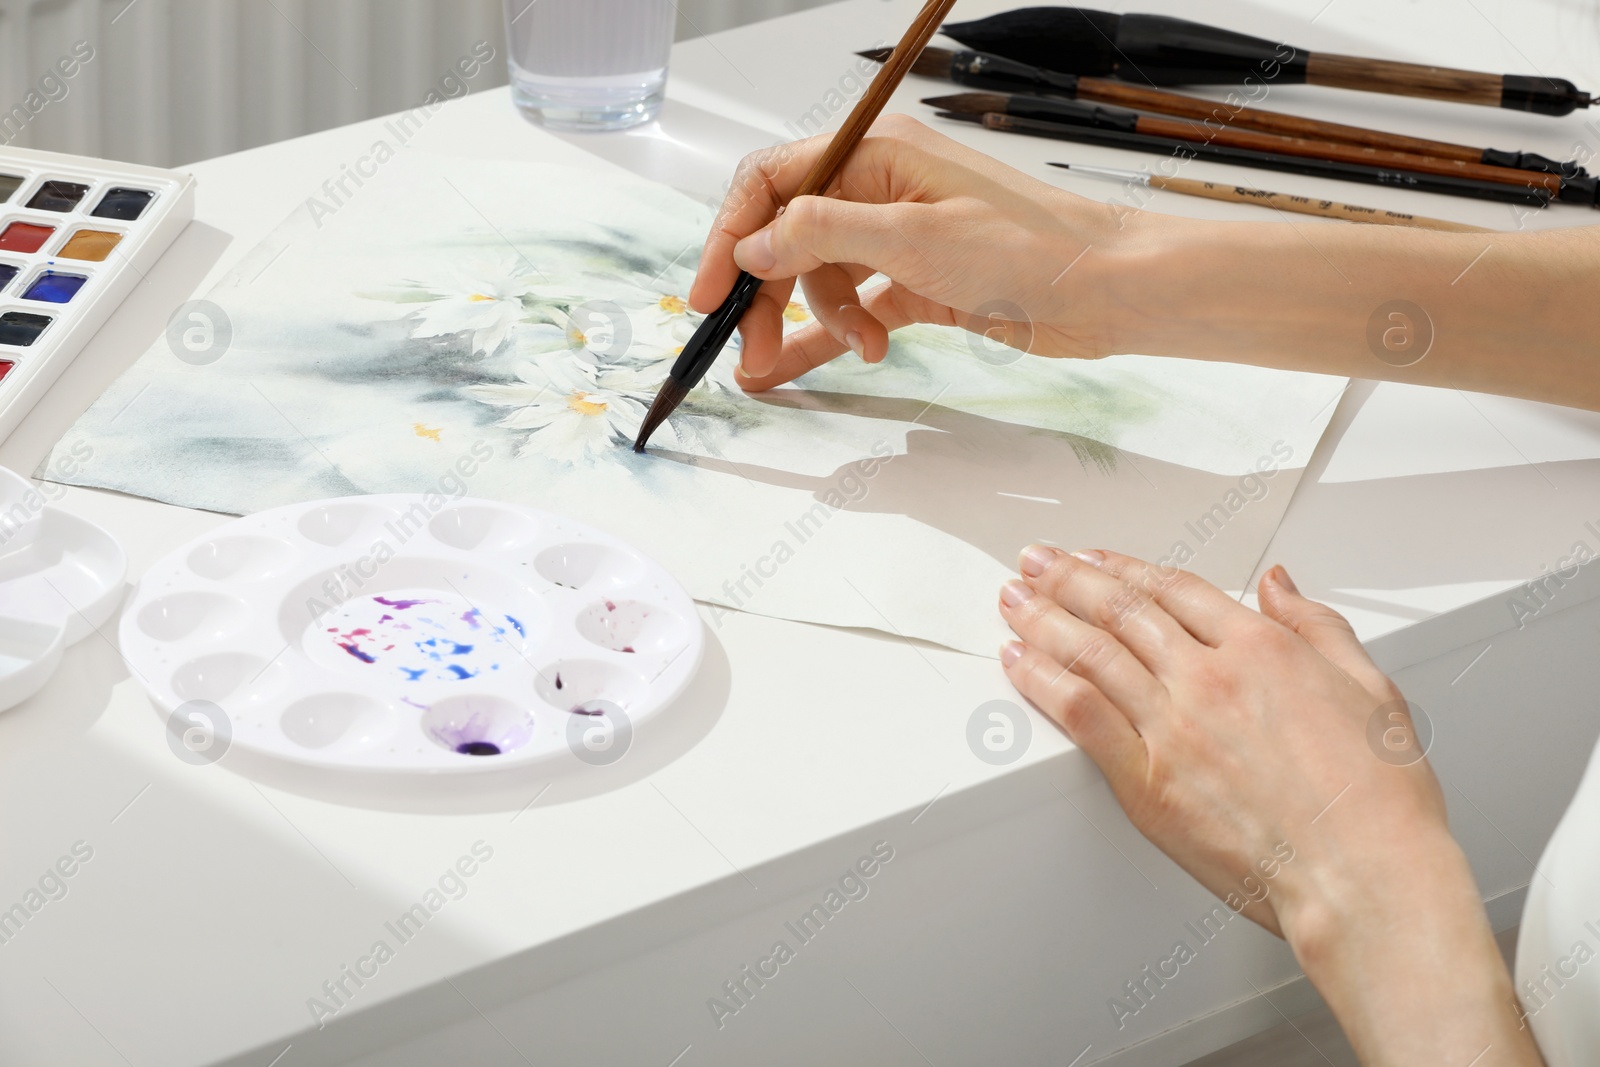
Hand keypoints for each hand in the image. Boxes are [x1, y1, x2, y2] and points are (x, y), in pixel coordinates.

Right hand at [689, 114, 1121, 389]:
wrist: (1106, 291)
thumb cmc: (1030, 246)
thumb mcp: (912, 237)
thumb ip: (821, 235)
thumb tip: (752, 243)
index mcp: (875, 152)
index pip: (773, 182)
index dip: (730, 235)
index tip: (708, 293)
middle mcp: (881, 188)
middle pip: (790, 238)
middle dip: (770, 295)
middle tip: (753, 351)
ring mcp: (900, 236)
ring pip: (823, 279)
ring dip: (825, 321)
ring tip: (863, 352)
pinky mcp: (920, 282)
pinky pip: (857, 307)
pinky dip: (843, 334)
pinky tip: (825, 364)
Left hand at [999, 548, 1542, 1064]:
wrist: (1366, 876)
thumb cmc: (1378, 801)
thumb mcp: (1370, 689)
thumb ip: (1317, 626)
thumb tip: (1280, 584)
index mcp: (1262, 649)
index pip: (1174, 589)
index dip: (1127, 568)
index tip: (1099, 559)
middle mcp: (1209, 677)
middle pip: (1122, 609)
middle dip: (1071, 578)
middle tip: (1038, 562)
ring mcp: (1173, 726)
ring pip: (1090, 651)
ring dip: (1043, 617)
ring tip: (1014, 597)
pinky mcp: (1146, 779)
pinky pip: (1079, 712)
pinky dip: (1041, 679)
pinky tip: (1018, 661)